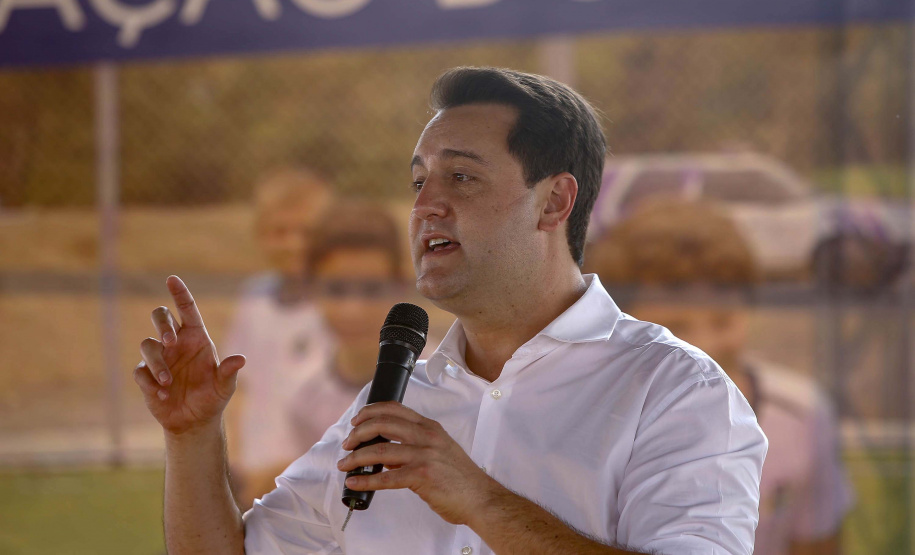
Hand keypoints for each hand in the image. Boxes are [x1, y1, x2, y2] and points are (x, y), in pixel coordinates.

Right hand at [133, 275, 245, 434]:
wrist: (195, 421)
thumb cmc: (212, 397)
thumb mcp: (224, 386)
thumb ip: (229, 372)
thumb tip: (241, 359)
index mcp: (196, 338)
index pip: (186, 309)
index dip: (180, 293)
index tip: (172, 278)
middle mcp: (176, 343)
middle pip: (161, 317)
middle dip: (162, 324)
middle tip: (170, 341)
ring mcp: (160, 358)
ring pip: (147, 345)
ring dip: (157, 363)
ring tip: (169, 382)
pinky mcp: (146, 376)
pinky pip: (141, 371)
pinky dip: (150, 382)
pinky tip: (163, 395)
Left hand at [336, 401, 497, 524]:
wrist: (480, 498)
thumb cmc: (460, 478)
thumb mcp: (440, 450)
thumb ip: (416, 445)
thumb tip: (386, 451)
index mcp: (430, 428)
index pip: (395, 409)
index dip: (371, 412)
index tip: (356, 421)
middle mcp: (427, 437)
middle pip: (383, 424)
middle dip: (359, 432)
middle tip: (347, 444)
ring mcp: (425, 455)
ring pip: (381, 450)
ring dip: (357, 457)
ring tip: (345, 464)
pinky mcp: (422, 476)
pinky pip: (387, 477)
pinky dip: (367, 480)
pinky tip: (356, 482)